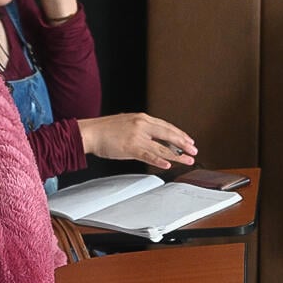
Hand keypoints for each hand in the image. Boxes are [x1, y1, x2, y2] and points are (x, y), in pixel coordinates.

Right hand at [77, 113, 197, 168]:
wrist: (89, 132)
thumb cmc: (104, 129)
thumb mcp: (126, 122)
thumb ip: (140, 129)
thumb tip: (152, 138)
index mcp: (141, 118)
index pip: (166, 126)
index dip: (179, 134)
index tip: (188, 140)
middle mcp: (142, 125)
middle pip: (168, 134)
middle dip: (183, 143)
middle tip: (193, 150)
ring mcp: (137, 136)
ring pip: (162, 147)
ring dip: (177, 155)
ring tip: (187, 160)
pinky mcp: (131, 147)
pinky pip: (148, 155)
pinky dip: (159, 160)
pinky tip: (167, 164)